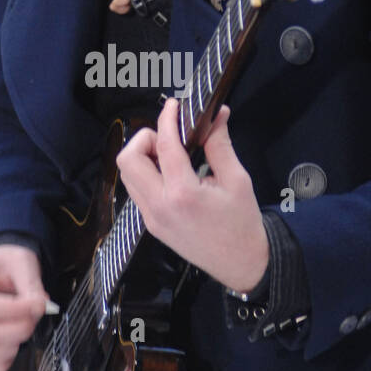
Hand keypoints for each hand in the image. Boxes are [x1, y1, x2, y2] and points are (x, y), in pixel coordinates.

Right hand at [0, 244, 50, 370]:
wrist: (0, 273)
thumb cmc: (7, 266)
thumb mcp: (22, 262)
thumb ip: (31, 284)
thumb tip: (40, 306)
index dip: (18, 310)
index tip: (40, 304)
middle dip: (20, 328)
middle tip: (36, 316)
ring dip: (13, 346)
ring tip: (24, 327)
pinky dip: (3, 361)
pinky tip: (15, 344)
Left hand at [115, 99, 268, 293]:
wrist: (242, 265)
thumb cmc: (243, 224)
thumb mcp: (237, 180)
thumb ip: (220, 144)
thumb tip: (216, 115)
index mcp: (182, 194)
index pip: (163, 146)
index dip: (167, 119)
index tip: (174, 106)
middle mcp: (159, 206)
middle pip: (128, 159)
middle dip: (145, 139)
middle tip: (169, 137)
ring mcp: (151, 218)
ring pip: (127, 175)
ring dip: (142, 157)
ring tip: (170, 155)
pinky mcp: (151, 225)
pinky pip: (137, 191)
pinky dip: (146, 175)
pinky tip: (170, 174)